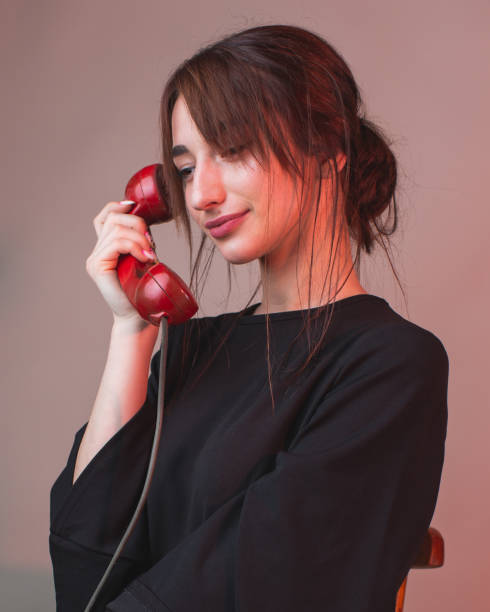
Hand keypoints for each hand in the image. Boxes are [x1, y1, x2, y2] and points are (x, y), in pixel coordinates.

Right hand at [86, 200, 156, 321]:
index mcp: (106, 248)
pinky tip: (144, 257)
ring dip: (139, 238)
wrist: (139, 316)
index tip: (134, 207)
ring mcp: (95, 259)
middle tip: (151, 245)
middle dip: (137, 224)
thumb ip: (140, 242)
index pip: (105, 217)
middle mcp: (97, 251)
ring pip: (116, 229)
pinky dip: (134, 246)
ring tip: (150, 255)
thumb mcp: (144, 259)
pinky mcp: (97, 266)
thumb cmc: (144, 291)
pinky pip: (116, 243)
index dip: (118, 206)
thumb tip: (147, 224)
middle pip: (113, 218)